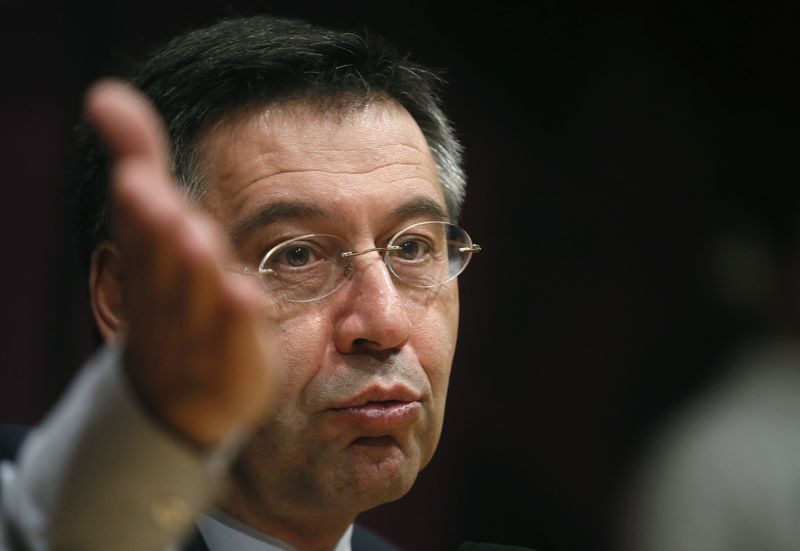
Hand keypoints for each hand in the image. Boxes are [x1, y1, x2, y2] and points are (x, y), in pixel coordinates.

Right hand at [85, 80, 276, 448]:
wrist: (185, 394)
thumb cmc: (172, 294)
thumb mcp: (155, 226)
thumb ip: (140, 159)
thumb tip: (106, 94)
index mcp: (148, 264)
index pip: (139, 234)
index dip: (137, 210)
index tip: (136, 177)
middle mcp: (169, 299)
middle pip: (162, 265)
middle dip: (158, 231)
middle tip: (154, 195)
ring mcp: (200, 335)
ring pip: (196, 301)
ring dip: (193, 270)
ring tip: (194, 236)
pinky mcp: (235, 361)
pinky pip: (235, 343)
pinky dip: (237, 321)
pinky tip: (244, 294)